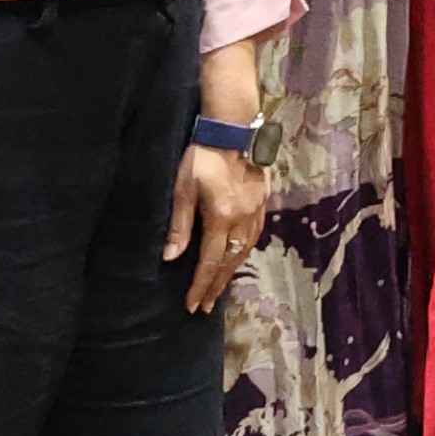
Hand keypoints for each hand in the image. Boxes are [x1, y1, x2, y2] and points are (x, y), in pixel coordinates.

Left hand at [166, 135, 270, 314]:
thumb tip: (171, 258)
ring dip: (231, 271)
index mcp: (221, 217)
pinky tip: (238, 256)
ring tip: (220, 287)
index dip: (200, 286)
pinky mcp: (263, 201)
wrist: (233, 129)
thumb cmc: (201, 156)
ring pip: (245, 250)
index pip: (209, 261)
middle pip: (229, 261)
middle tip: (206, 307)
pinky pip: (255, 235)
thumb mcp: (183, 189)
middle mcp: (242, 219)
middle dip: (216, 286)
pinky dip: (244, 252)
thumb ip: (180, 225)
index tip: (192, 306)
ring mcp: (256, 211)